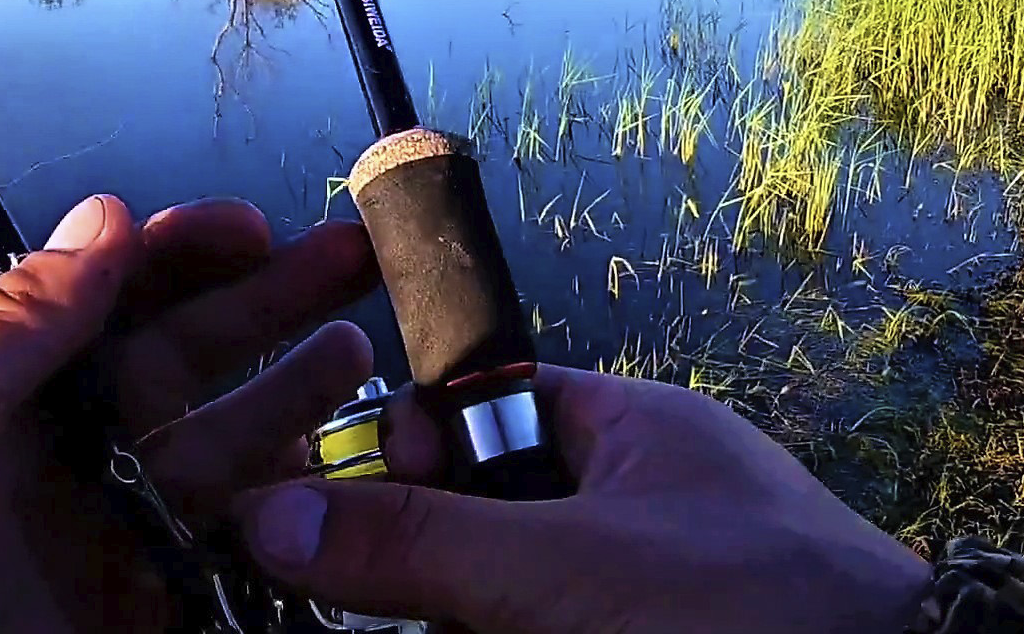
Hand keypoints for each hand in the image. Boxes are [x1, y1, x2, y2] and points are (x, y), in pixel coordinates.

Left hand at [0, 194, 378, 633]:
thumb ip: (6, 326)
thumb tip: (96, 223)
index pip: (102, 300)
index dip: (179, 255)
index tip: (250, 226)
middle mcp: (51, 456)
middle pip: (180, 361)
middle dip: (265, 306)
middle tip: (344, 262)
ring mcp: (96, 536)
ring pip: (219, 454)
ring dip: (288, 401)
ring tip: (352, 355)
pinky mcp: (127, 615)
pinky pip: (224, 561)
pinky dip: (279, 524)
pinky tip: (319, 485)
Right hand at [231, 365, 932, 633]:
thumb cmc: (756, 609)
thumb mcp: (564, 570)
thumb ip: (418, 544)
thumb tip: (268, 517)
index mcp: (633, 433)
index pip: (485, 412)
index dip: (414, 454)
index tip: (350, 515)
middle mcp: (645, 506)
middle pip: (489, 522)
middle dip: (438, 572)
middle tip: (422, 612)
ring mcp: (655, 590)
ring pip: (520, 600)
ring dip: (474, 618)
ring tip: (490, 628)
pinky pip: (556, 626)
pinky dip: (520, 633)